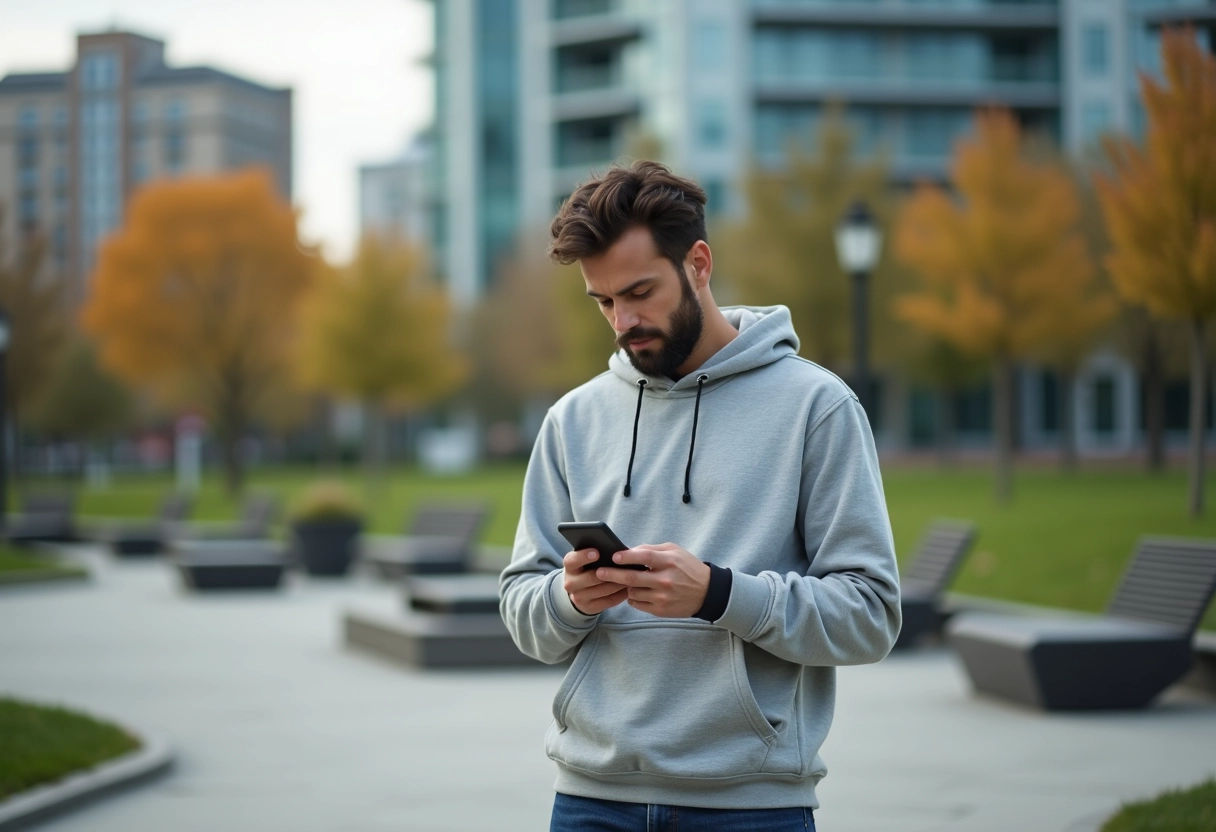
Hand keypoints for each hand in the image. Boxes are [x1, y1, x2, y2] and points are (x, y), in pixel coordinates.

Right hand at [562, 549, 628, 614]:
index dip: (583, 556)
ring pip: (603, 590)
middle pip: (591, 577)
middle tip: (624, 567)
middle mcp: (570, 583)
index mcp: (569, 567)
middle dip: (609, 572)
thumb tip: (614, 551)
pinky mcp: (589, 608)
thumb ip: (594, 555)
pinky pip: (608, 601)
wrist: (579, 591)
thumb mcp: (585, 561)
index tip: (597, 553)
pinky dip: (620, 595)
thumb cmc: (587, 569)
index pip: (572, 561)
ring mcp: (579, 597)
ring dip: (618, 583)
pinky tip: (628, 589)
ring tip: (631, 577)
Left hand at [596, 543, 710, 617]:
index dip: (626, 556)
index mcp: (668, 562)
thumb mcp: (675, 551)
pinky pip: (637, 604)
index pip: (643, 556)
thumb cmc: (688, 568)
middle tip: (599, 572)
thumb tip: (630, 550)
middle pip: (632, 577)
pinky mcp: (660, 609)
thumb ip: (652, 549)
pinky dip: (632, 597)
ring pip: (632, 592)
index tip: (613, 556)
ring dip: (625, 586)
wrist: (707, 592)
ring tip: (624, 581)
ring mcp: (662, 596)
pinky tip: (635, 592)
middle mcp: (665, 580)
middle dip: (612, 574)